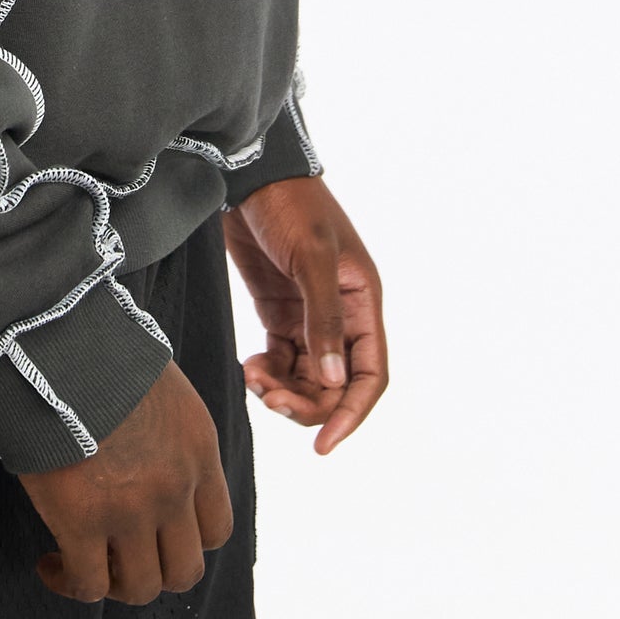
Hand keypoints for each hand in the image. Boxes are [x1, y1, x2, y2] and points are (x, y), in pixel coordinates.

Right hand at [17, 361, 232, 603]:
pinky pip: (87, 584)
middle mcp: (174, 487)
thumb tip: (143, 448)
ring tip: (81, 563)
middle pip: (184, 570)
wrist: (59, 341)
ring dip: (112, 584)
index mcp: (197, 450)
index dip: (185, 542)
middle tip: (117, 556)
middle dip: (152, 571)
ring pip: (140, 587)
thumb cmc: (98, 349)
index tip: (154, 534)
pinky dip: (68, 582)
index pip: (216, 528)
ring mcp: (131, 510)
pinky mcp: (83, 521)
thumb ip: (165, 429)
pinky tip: (49, 565)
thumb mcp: (158, 384)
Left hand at [222, 177, 387, 452]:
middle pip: (334, 383)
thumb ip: (323, 319)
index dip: (351, 413)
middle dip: (306, 403)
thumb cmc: (290, 205)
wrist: (250, 174)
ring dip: (284, 390)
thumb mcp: (312, 258)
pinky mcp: (279, 309)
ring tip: (254, 382)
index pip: (369, 374)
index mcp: (362, 301)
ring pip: (306, 376)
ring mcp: (309, 313)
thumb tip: (334, 381)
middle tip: (269, 400)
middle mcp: (341, 313)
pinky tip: (250, 369)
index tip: (324, 444)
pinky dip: (268, 373)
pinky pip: (282, 358)